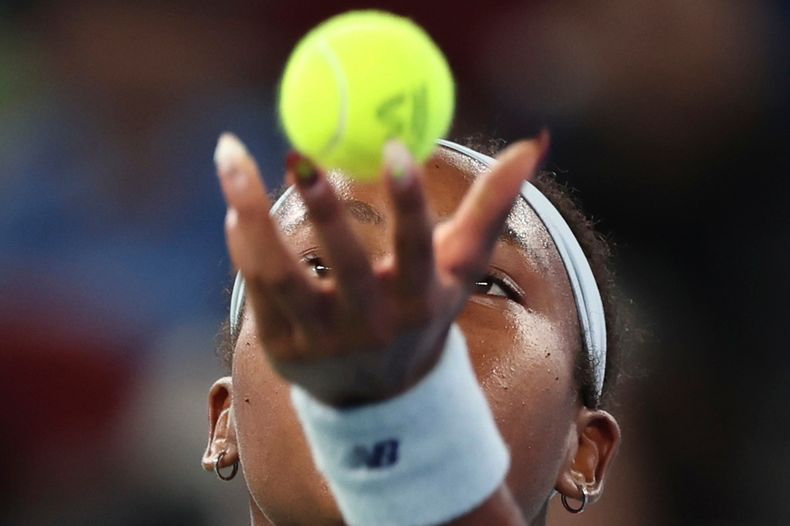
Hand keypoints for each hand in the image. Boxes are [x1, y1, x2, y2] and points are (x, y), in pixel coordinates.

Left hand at [215, 133, 547, 406]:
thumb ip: (491, 206)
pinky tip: (235, 204)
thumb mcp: (460, 268)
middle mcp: (371, 325)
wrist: (379, 394)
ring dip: (252, 217)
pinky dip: (243, 243)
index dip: (408, 200)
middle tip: (300, 154)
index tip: (394, 145)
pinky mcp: (280, 346)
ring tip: (232, 157)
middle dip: (324, 211)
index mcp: (419, 301)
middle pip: (346, 265)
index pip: (419, 249)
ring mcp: (321, 341)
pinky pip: (255, 286)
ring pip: (279, 275)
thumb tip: (530, 143)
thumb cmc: (423, 312)